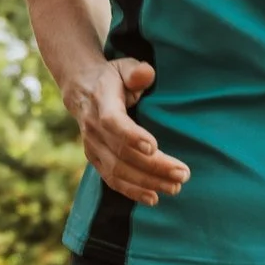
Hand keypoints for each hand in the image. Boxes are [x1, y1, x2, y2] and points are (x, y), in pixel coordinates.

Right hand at [65, 57, 187, 206]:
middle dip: (154, 166)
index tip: (154, 147)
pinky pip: (113, 180)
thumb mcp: (124, 66)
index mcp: (101, 103)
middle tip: (183, 174)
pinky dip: (132, 191)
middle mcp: (93, 129)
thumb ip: (136, 71)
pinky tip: (154, 198)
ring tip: (175, 187)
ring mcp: (93, 147)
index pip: (113, 123)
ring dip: (147, 182)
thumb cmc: (113, 78)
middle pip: (122, 153)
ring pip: (119, 171)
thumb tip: (146, 74)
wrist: (82, 91)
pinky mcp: (96, 160)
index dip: (131, 136)